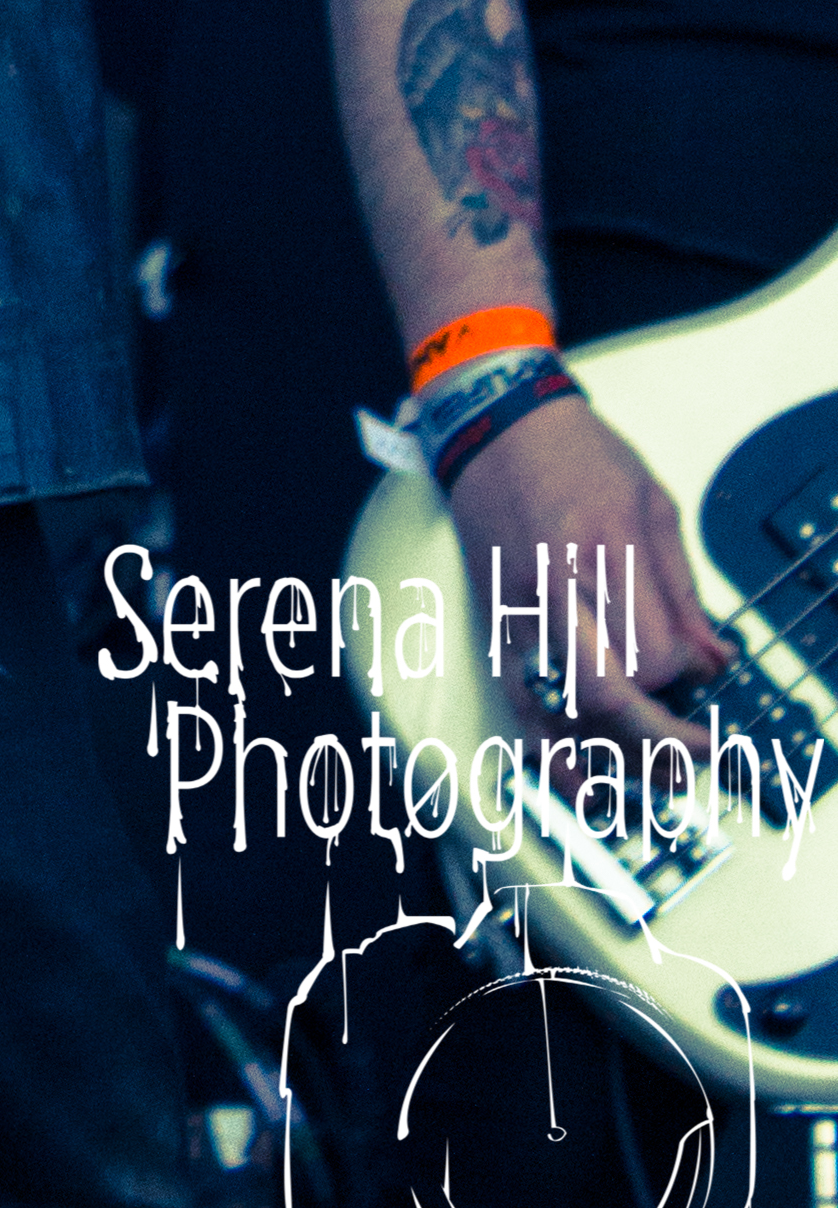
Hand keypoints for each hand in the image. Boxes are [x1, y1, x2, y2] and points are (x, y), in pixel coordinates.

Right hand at [452, 394, 726, 762]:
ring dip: (613, 755)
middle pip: (609, 693)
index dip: (689, 676)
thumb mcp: (653, 505)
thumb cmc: (575, 454)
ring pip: (562, 708)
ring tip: (657, 778)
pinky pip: (518, 702)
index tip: (702, 669)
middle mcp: (553, 585)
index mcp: (601, 548)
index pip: (654, 653)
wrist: (493, 426)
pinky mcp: (494, 620)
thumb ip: (684, 591)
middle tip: (697, 753)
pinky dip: (550, 751)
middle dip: (660, 739)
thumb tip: (714, 660)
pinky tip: (581, 781)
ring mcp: (516, 607)